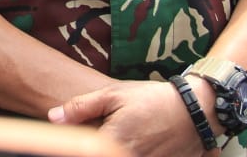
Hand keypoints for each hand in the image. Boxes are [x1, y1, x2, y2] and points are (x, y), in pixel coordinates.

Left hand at [49, 79, 214, 156]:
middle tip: (105, 130)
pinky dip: (129, 151)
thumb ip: (81, 108)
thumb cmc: (152, 100)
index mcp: (112, 142)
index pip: (81, 150)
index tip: (73, 138)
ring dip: (110, 148)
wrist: (194, 111)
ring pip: (114, 156)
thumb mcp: (113, 95)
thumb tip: (53, 117)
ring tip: (123, 133)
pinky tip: (133, 141)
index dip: (74, 145)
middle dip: (94, 145)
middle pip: (98, 152)